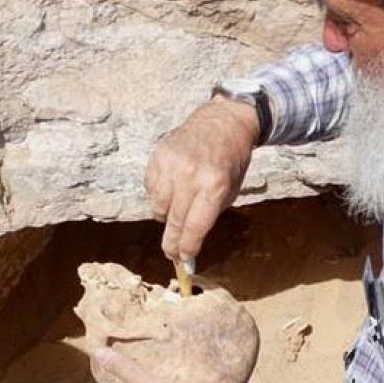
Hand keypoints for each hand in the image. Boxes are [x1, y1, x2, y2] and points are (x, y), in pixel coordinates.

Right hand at [146, 96, 259, 261]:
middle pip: (174, 222)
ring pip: (158, 207)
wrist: (222, 122)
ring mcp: (170, 165)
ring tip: (176, 212)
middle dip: (172, 243)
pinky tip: (172, 189)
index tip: (184, 260)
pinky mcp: (157, 157)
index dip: (188, 248)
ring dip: (165, 217)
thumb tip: (191, 238)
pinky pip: (151, 189)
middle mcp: (190, 176)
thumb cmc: (231, 159)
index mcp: (214, 186)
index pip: (195, 227)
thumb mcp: (232, 188)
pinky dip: (159, 196)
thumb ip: (211, 212)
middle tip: (171, 255)